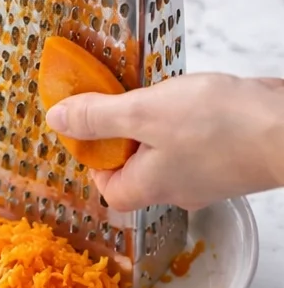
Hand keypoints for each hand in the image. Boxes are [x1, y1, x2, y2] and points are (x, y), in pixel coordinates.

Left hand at [45, 73, 283, 210]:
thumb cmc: (222, 127)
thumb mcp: (144, 112)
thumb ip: (99, 117)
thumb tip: (57, 120)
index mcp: (146, 189)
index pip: (105, 186)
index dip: (95, 155)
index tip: (95, 123)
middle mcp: (175, 191)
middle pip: (136, 168)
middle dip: (129, 133)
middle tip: (132, 100)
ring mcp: (205, 178)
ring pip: (168, 153)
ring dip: (163, 123)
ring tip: (169, 96)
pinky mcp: (229, 160)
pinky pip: (198, 143)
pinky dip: (194, 121)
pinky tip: (202, 99)